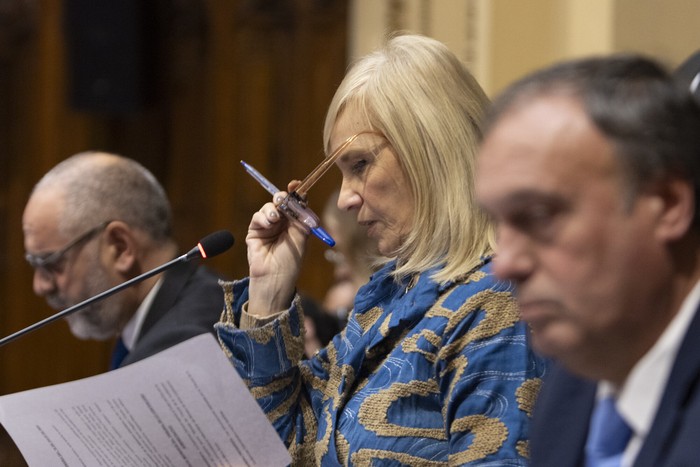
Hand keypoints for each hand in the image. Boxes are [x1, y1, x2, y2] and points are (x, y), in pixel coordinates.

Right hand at [246, 182, 308, 315]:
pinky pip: (258, 217)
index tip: (297, 185)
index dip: (296, 194)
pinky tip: (269, 223)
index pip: (296, 204)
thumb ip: (301, 218)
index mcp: (295, 225)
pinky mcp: (255, 231)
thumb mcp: (301, 238)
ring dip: (272, 209)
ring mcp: (268, 227)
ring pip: (269, 207)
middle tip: (283, 198)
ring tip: (275, 218)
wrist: (275, 278)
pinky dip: (263, 217)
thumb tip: (303, 199)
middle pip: (281, 202)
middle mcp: (282, 224)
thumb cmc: (291, 262)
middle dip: (282, 197)